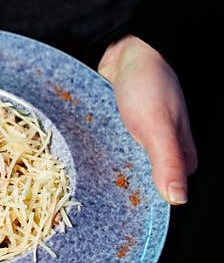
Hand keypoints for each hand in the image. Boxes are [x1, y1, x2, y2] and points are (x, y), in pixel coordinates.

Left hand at [98, 35, 196, 204]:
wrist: (127, 50)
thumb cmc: (149, 84)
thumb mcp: (159, 126)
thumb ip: (168, 161)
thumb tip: (178, 199)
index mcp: (180, 156)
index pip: (160, 194)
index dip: (138, 204)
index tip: (113, 212)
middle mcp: (162, 150)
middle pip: (139, 181)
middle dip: (117, 187)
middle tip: (89, 192)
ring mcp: (141, 140)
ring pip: (122, 166)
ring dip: (103, 170)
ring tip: (81, 177)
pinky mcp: (121, 130)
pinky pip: (107, 150)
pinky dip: (96, 153)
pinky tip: (81, 157)